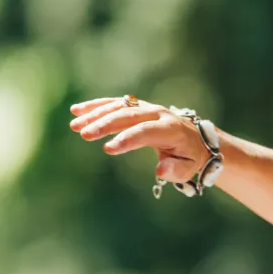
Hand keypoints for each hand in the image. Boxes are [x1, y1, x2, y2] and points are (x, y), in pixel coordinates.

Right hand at [69, 97, 211, 183]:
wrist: (197, 138)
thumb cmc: (190, 158)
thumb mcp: (188, 169)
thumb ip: (176, 171)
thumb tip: (161, 170)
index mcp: (171, 129)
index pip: (146, 131)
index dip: (127, 139)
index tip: (107, 149)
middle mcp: (158, 113)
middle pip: (129, 115)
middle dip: (105, 124)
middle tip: (84, 134)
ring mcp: (147, 107)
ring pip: (119, 106)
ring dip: (96, 114)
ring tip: (75, 125)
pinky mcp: (138, 106)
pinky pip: (115, 103)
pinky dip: (96, 106)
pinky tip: (77, 111)